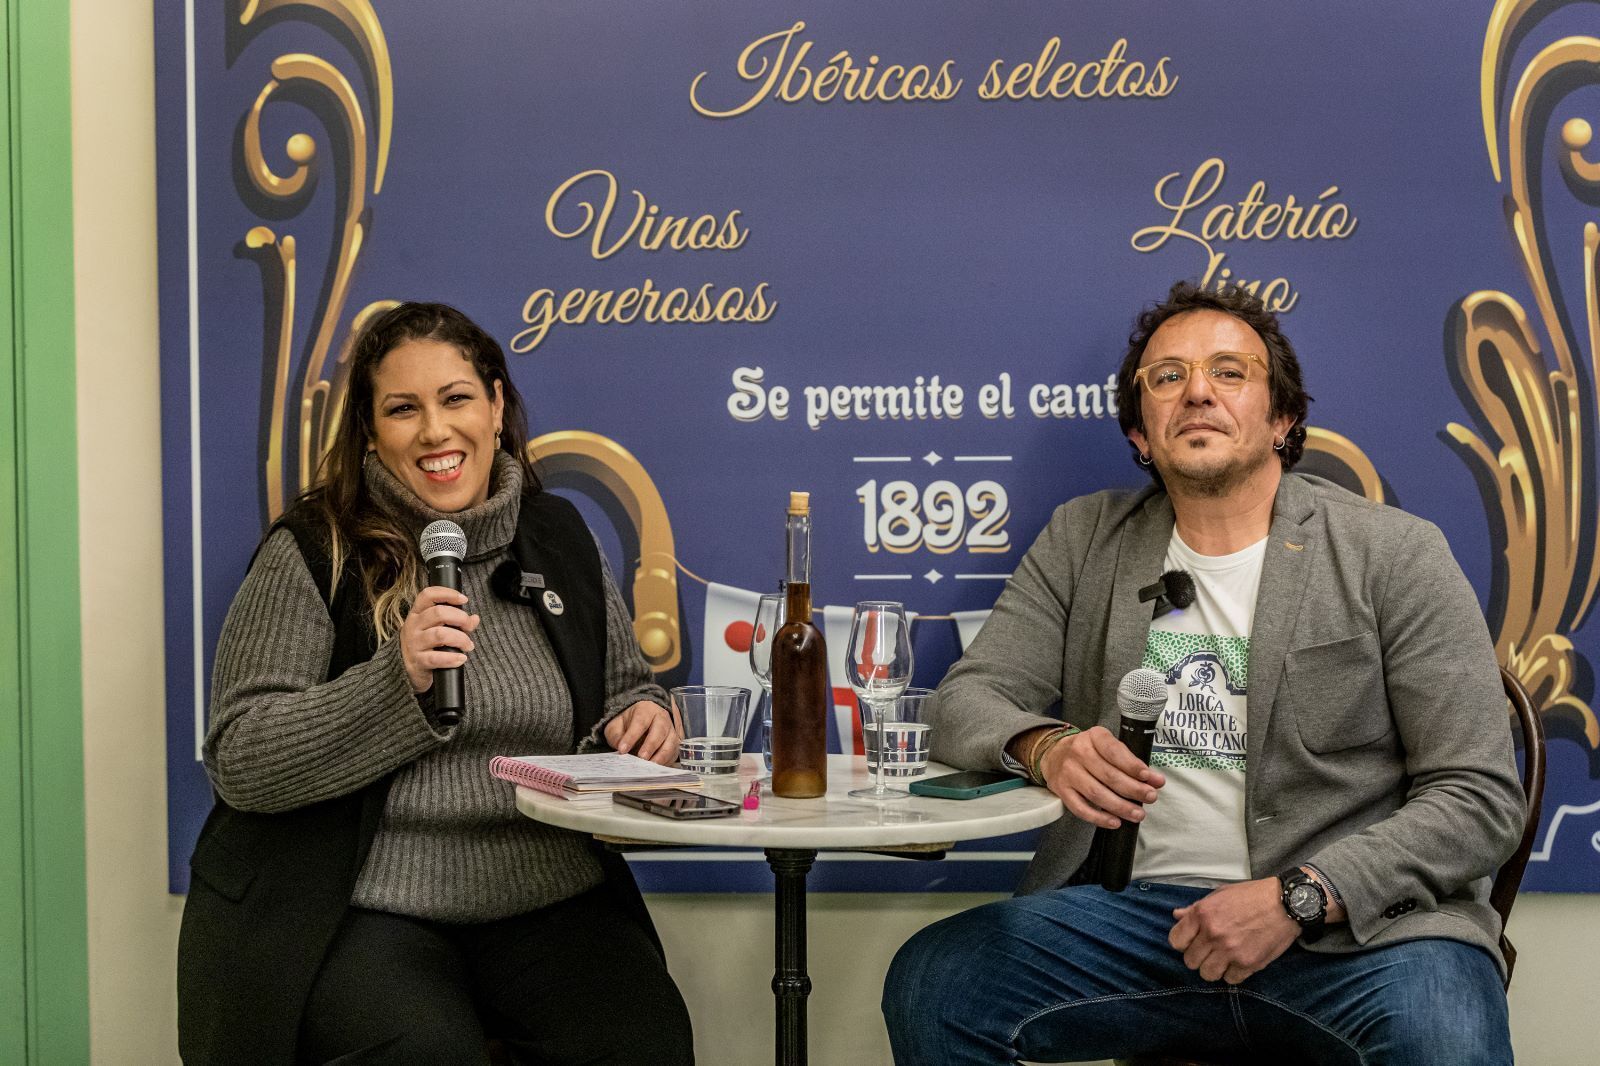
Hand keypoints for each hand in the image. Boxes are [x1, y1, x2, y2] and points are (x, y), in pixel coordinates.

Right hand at [400, 585, 479, 693]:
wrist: (409, 670)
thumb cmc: (427, 645)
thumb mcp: (438, 628)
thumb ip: (457, 622)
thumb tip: (475, 618)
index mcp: (417, 613)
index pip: (428, 595)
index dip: (447, 593)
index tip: (464, 599)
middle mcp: (413, 626)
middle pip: (438, 613)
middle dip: (460, 618)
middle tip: (469, 627)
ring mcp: (414, 644)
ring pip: (440, 634)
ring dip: (460, 639)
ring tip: (468, 646)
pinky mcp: (418, 661)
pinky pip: (436, 658)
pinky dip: (452, 658)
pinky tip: (461, 659)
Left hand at [604, 700, 680, 763]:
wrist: (642, 720)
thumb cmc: (629, 723)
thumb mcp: (616, 725)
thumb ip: (616, 736)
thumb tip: (619, 749)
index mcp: (646, 710)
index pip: (640, 722)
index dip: (631, 736)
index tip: (622, 749)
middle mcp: (662, 718)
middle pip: (660, 731)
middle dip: (650, 745)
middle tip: (641, 757)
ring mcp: (671, 731)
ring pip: (671, 743)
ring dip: (661, 756)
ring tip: (650, 766)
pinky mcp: (675, 744)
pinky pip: (674, 753)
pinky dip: (666, 762)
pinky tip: (656, 768)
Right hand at [1038, 726, 1164, 828]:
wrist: (1055, 755)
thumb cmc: (1090, 752)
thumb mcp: (1108, 747)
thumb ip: (1131, 762)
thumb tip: (1155, 781)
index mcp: (1094, 737)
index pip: (1114, 751)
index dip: (1132, 766)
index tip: (1148, 777)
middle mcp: (1078, 752)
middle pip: (1108, 775)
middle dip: (1133, 789)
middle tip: (1150, 797)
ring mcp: (1068, 772)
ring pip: (1097, 794)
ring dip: (1120, 807)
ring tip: (1138, 814)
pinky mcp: (1062, 790)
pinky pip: (1081, 808)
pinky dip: (1099, 818)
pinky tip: (1115, 822)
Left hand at [1168, 877, 1298, 984]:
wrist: (1286, 903)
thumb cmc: (1252, 896)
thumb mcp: (1220, 894)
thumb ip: (1196, 908)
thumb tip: (1176, 915)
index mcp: (1202, 914)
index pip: (1176, 941)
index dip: (1183, 943)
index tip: (1192, 942)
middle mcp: (1213, 934)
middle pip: (1190, 961)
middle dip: (1199, 956)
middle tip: (1210, 951)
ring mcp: (1230, 951)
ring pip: (1207, 974)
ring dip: (1214, 968)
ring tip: (1223, 959)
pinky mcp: (1248, 963)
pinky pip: (1230, 980)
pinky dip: (1233, 973)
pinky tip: (1239, 962)